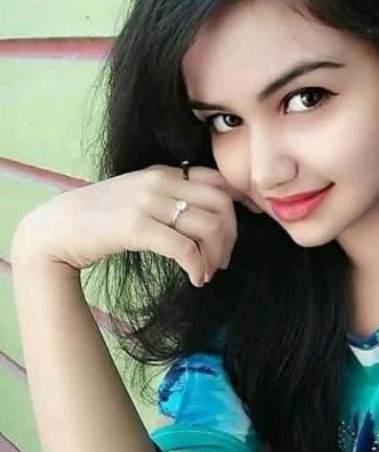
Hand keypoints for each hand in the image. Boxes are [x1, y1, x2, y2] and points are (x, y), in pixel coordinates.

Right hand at [11, 164, 262, 286]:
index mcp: (164, 173)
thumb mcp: (140, 197)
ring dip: (216, 256)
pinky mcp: (135, 226)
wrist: (57, 228)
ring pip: (207, 226)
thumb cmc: (100, 218)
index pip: (217, 180)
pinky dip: (197, 266)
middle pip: (221, 203)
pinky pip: (184, 247)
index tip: (248, 223)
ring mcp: (148, 202)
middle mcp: (160, 181)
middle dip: (231, 235)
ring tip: (207, 272)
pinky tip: (196, 278)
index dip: (240, 203)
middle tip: (224, 260)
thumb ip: (171, 198)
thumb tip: (208, 218)